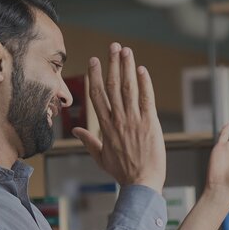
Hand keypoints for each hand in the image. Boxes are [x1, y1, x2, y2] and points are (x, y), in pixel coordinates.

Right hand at [72, 43, 165, 193]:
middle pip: (112, 86)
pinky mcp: (150, 123)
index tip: (95, 60)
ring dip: (127, 67)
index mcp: (105, 127)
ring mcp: (134, 121)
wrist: (141, 183)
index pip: (97, 95)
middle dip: (112, 64)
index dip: (95, 75)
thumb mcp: (101, 157)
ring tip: (126, 50)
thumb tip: (77, 130)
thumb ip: (89, 141)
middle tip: (113, 46)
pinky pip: (146, 99)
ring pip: (128, 88)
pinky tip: (142, 70)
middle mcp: (118, 120)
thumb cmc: (123, 172)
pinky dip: (144, 83)